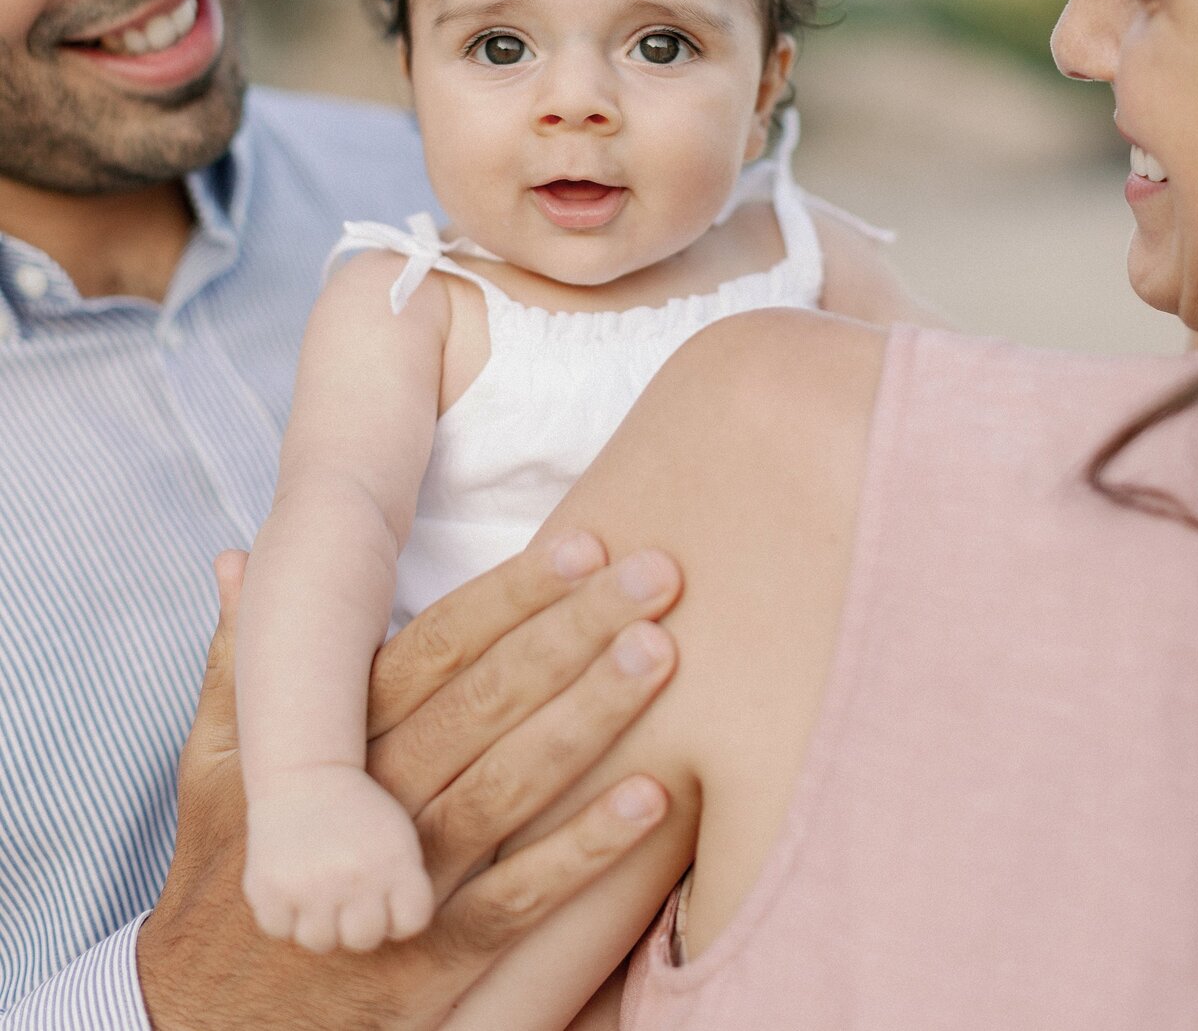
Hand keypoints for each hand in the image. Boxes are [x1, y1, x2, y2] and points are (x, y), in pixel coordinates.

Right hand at [138, 536, 679, 1030]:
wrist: (210, 1022)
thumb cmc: (223, 878)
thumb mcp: (210, 766)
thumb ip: (237, 661)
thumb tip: (233, 559)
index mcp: (336, 743)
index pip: (437, 647)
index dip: (512, 592)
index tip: (582, 543)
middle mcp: (377, 799)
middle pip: (491, 698)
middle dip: (576, 629)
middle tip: (655, 574)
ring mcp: (408, 878)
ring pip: (513, 782)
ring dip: (591, 715)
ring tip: (658, 654)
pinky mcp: (435, 956)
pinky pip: (522, 897)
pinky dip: (587, 848)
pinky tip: (650, 798)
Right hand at [244, 765, 432, 952]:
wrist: (306, 772)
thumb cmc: (358, 813)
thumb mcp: (399, 836)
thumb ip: (405, 886)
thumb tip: (390, 936)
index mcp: (395, 860)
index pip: (410, 923)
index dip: (398, 914)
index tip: (385, 893)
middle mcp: (354, 876)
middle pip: (364, 939)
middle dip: (357, 922)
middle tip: (346, 892)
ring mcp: (309, 884)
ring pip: (319, 941)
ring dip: (318, 920)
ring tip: (317, 884)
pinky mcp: (268, 888)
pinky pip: (279, 929)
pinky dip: (283, 912)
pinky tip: (290, 879)